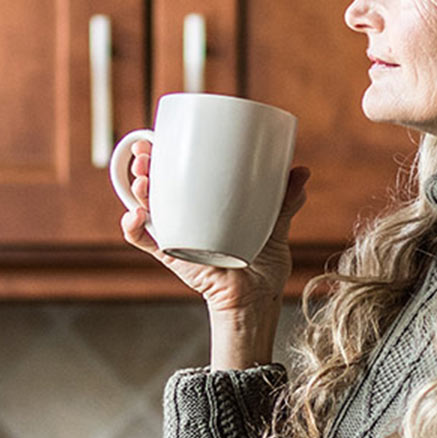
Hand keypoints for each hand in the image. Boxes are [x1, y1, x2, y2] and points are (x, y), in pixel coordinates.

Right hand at [118, 139, 309, 366]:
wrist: (258, 300)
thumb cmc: (264, 265)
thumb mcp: (275, 225)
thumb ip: (285, 200)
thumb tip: (302, 171)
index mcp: (207, 206)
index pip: (181, 175)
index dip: (166, 156)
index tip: (160, 138)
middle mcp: (187, 218)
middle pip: (157, 187)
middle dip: (145, 167)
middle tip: (146, 155)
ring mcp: (178, 236)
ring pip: (147, 209)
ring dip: (137, 191)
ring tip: (141, 179)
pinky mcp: (174, 256)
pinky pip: (146, 242)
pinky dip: (134, 229)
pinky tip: (135, 216)